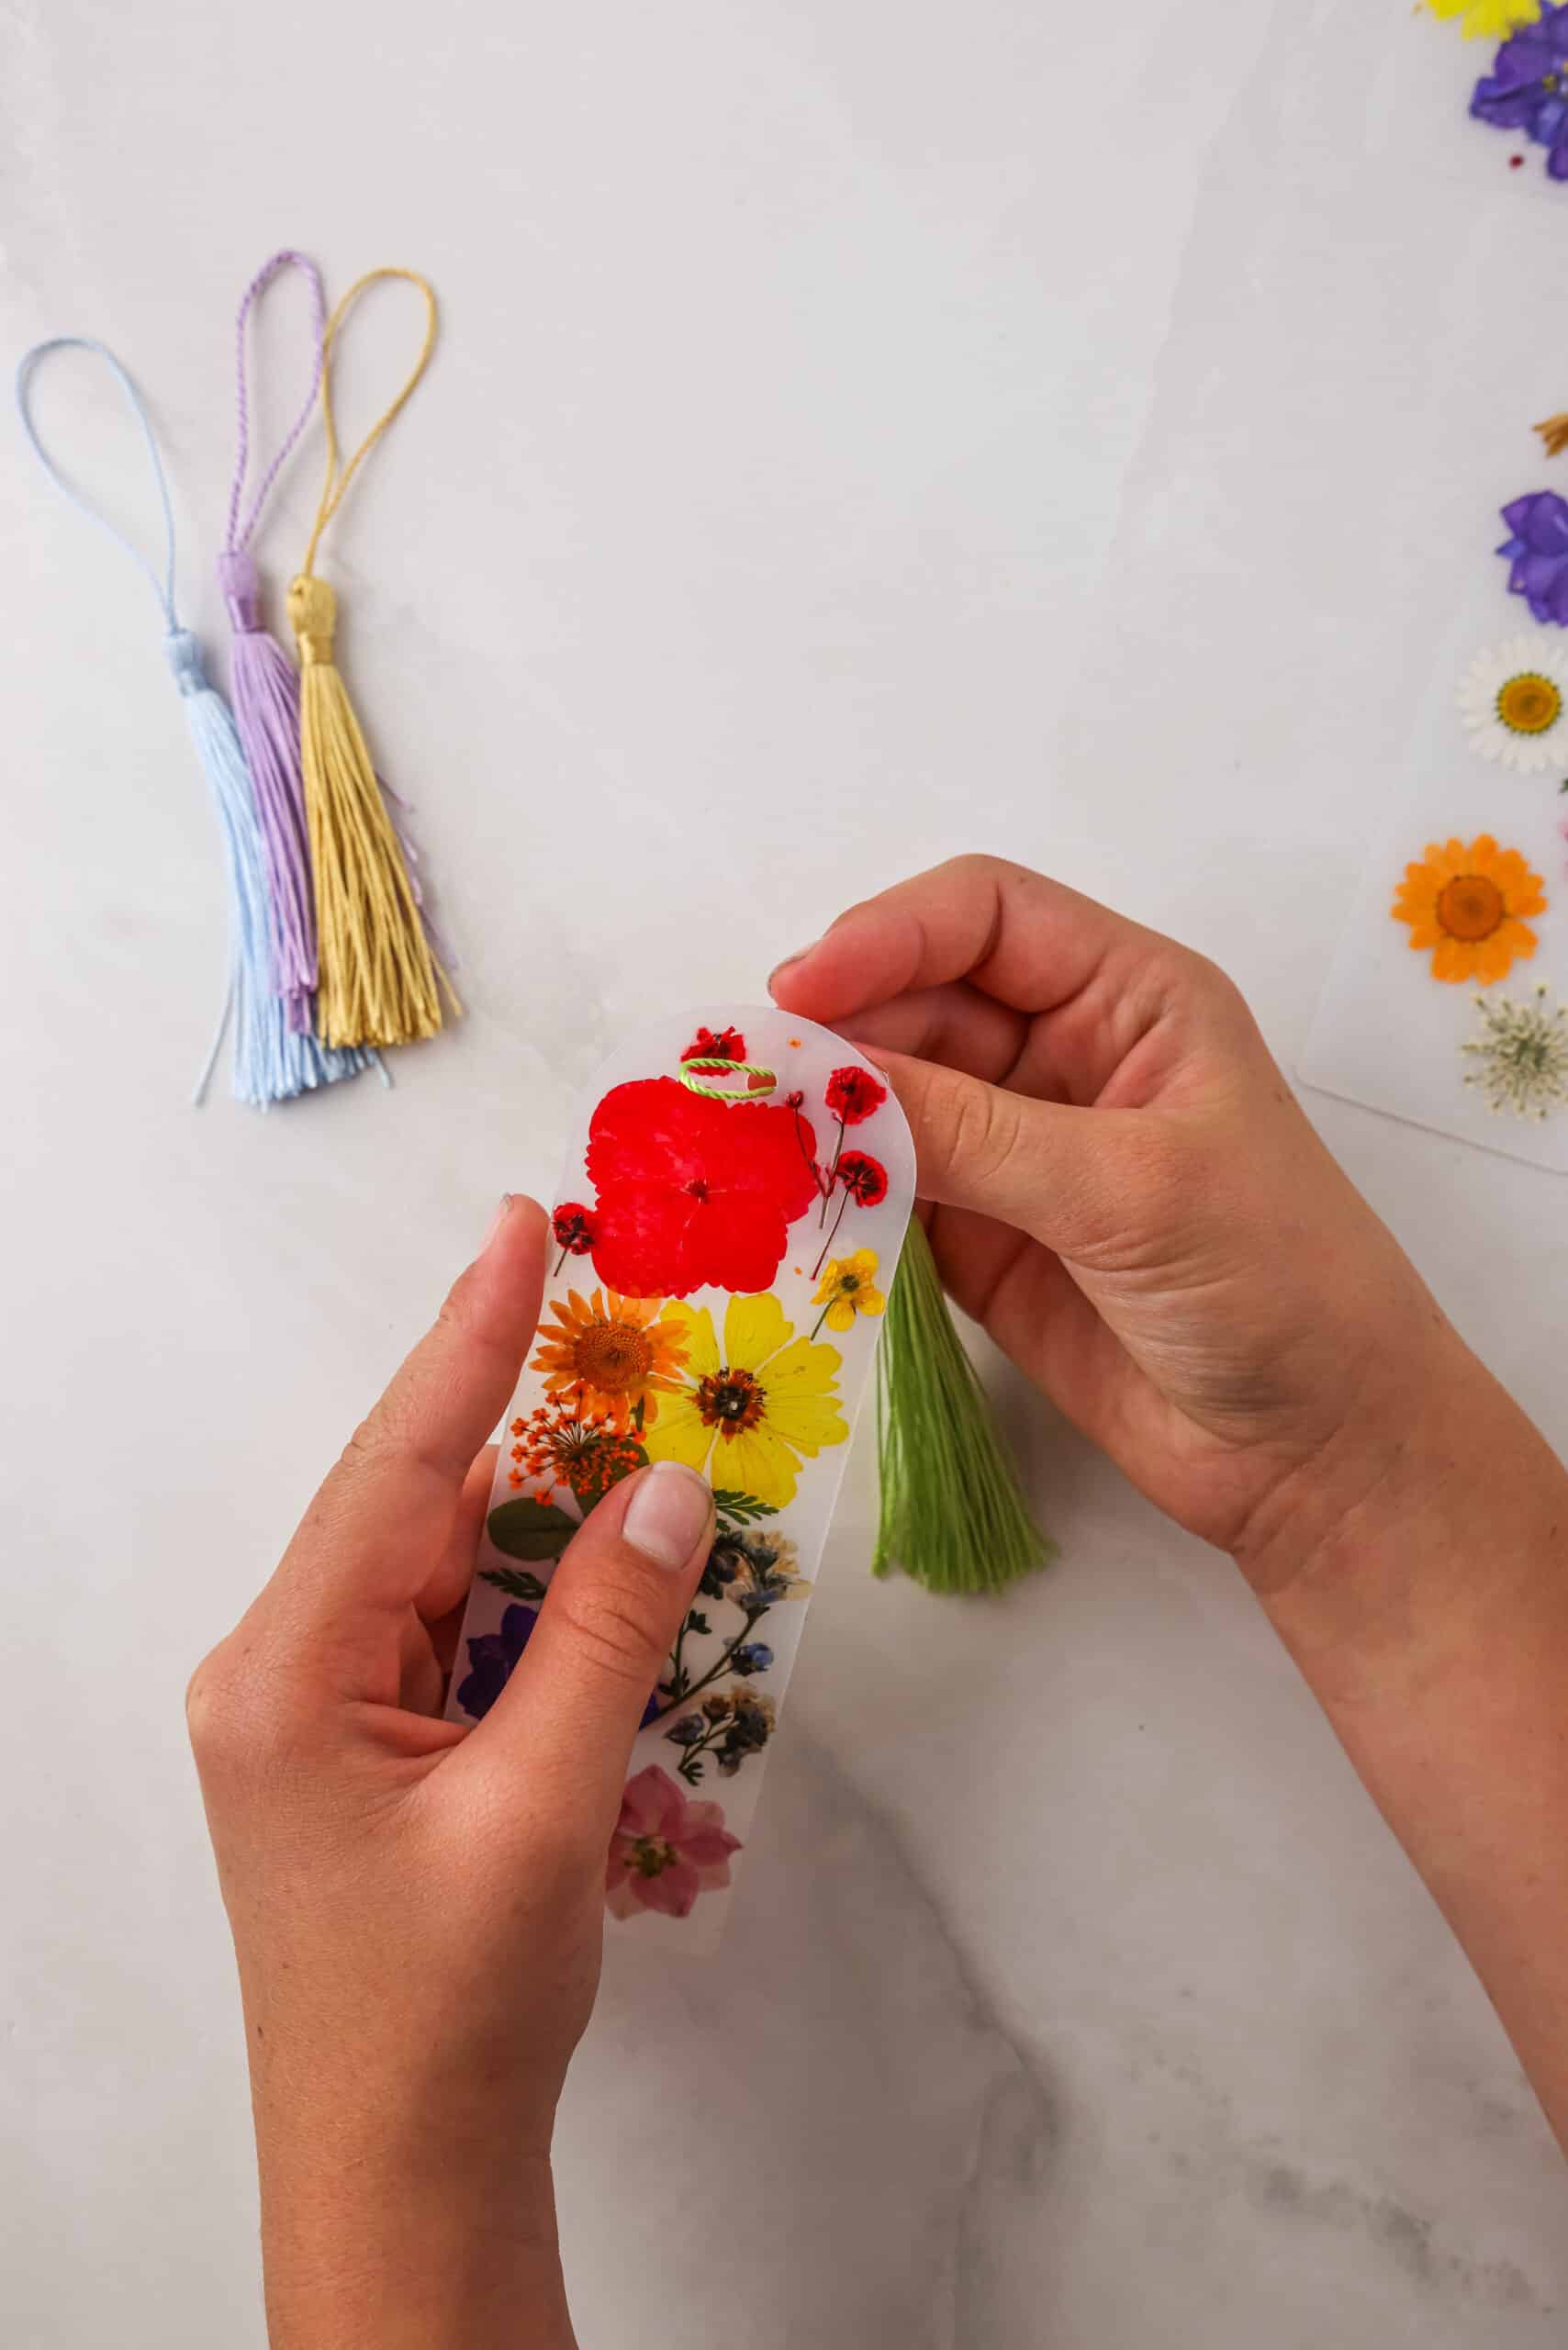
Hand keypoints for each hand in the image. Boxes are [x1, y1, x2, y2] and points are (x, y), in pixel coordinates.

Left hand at [186, 1196, 715, 2349]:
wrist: (401, 2168)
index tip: (518, 1227)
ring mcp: (317, 1709)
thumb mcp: (544, 1810)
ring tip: (632, 1415)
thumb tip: (668, 1488)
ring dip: (538, 1503)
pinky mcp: (362, 1742)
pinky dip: (532, 1587)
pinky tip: (601, 1551)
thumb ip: (604, 1635)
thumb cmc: (450, 2009)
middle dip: (514, 1406)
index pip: (395, 1472)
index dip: (466, 1342)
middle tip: (604, 1294)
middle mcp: (281, 1669)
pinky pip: (455, 1625)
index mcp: (285, 1674)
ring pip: (443, 1560)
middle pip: (416, 1502)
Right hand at [770, 856, 1516, 1605]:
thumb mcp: (1130, 1189)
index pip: (984, 917)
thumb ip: (974, 1131)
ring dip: (821, 1117)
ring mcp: (1020, 1150)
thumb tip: (823, 1076)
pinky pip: (887, 1191)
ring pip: (891, 1097)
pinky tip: (783, 1210)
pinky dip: (833, 1194)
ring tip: (743, 1150)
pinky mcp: (984, 1240)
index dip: (885, 936)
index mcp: (1131, 998)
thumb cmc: (1277, 1286)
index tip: (798, 995)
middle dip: (836, 1033)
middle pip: (917, 1002)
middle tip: (745, 1090)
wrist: (1319, 1454)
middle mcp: (1067, 1055)